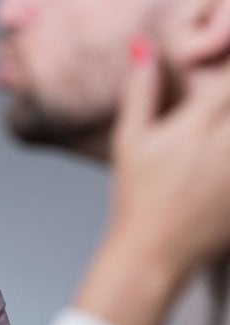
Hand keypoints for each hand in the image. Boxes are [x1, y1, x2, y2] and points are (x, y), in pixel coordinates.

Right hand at [110, 39, 229, 276]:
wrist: (151, 252)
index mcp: (194, 128)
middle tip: (216, 116)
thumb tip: (143, 49)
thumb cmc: (136, 198)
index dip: (228, 70)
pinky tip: (222, 163)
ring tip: (215, 143)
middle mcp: (224, 148)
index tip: (221, 76)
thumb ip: (140, 92)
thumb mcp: (129, 142)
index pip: (228, 83)